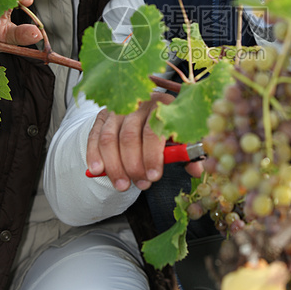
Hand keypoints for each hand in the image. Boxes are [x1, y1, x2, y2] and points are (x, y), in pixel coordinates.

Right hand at [86, 92, 203, 191]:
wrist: (147, 111)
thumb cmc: (166, 128)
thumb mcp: (180, 137)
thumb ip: (188, 153)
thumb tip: (196, 170)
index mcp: (161, 105)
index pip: (153, 130)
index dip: (152, 155)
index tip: (153, 177)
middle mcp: (138, 104)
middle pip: (129, 135)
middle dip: (133, 165)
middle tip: (140, 184)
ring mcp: (117, 109)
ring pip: (109, 138)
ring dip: (114, 165)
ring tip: (122, 185)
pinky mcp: (102, 116)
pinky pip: (94, 136)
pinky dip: (93, 155)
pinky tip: (97, 171)